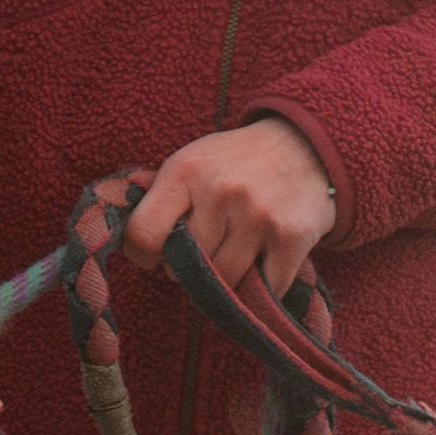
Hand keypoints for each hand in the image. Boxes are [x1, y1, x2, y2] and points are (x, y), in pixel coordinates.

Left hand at [125, 115, 339, 304]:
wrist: (307, 146)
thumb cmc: (237, 161)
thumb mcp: (194, 160)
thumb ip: (160, 190)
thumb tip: (128, 206)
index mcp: (185, 172)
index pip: (143, 234)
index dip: (143, 256)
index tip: (155, 257)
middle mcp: (221, 191)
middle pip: (187, 266)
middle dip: (192, 268)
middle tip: (207, 252)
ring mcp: (258, 215)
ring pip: (225, 283)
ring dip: (227, 282)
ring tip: (234, 256)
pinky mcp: (292, 237)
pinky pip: (265, 289)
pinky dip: (263, 288)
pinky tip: (264, 263)